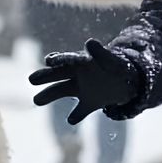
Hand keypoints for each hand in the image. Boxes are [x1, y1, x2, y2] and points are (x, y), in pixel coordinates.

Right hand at [28, 40, 142, 124]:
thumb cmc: (118, 66)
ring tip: (36, 100)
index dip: (59, 59)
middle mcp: (78, 75)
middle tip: (31, 79)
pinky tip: (71, 120)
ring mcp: (82, 89)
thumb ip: (100, 53)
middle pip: (58, 74)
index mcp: (82, 62)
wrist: (129, 81)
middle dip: (45, 76)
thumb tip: (89, 42)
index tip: (49, 61)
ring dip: (49, 95)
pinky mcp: (90, 103)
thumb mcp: (111, 59)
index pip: (67, 60)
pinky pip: (81, 110)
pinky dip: (76, 115)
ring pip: (62, 91)